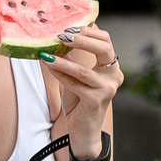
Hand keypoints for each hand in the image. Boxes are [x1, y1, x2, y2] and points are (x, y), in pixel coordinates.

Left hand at [41, 25, 119, 141]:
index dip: (89, 32)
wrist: (84, 132)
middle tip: (61, 35)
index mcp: (111, 67)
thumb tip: (56, 40)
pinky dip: (60, 74)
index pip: (106, 41)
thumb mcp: (76, 77)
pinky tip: (48, 66)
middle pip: (104, 49)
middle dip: (82, 40)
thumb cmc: (79, 102)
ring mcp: (107, 89)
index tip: (69, 28)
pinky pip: (74, 83)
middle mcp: (113, 76)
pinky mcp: (95, 101)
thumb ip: (71, 60)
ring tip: (46, 53)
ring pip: (83, 70)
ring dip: (62, 60)